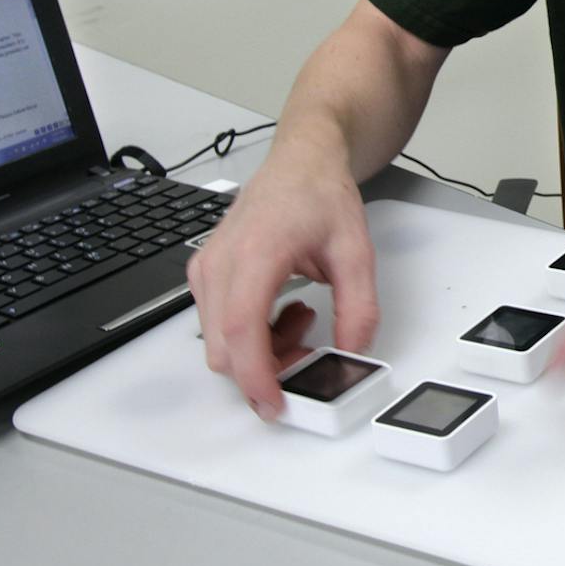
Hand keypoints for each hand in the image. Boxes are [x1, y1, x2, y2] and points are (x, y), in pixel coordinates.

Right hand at [185, 154, 378, 419]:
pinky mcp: (206, 275)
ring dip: (261, 349)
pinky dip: (251, 335)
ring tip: (301, 316)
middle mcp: (221, 262)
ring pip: (219, 343)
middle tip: (309, 348)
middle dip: (266, 367)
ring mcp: (207, 269)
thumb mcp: (357, 252)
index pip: (240, 329)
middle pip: (224, 348)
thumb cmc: (320, 195)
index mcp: (256, 252)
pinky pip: (217, 326)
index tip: (275, 403)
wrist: (300, 162)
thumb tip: (352, 351)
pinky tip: (283, 309)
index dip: (254, 376)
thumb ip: (359, 307)